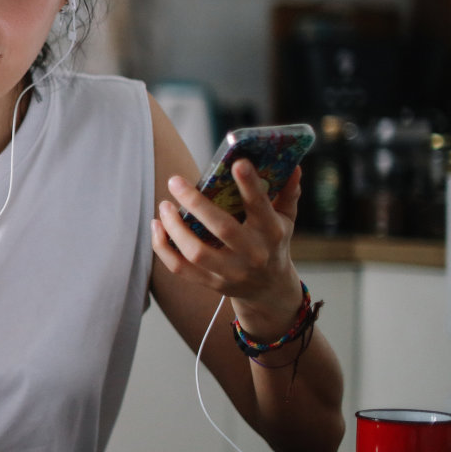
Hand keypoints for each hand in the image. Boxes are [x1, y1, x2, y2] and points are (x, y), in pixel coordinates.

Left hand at [152, 161, 302, 331]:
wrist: (269, 289)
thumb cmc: (273, 243)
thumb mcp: (286, 219)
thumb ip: (287, 193)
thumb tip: (293, 165)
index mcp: (271, 233)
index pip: (260, 206)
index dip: (250, 185)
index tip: (237, 162)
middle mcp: (252, 254)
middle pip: (221, 228)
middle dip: (195, 203)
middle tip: (174, 181)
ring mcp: (230, 272)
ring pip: (195, 251)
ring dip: (174, 227)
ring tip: (164, 205)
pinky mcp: (211, 283)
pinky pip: (180, 268)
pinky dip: (163, 248)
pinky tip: (157, 227)